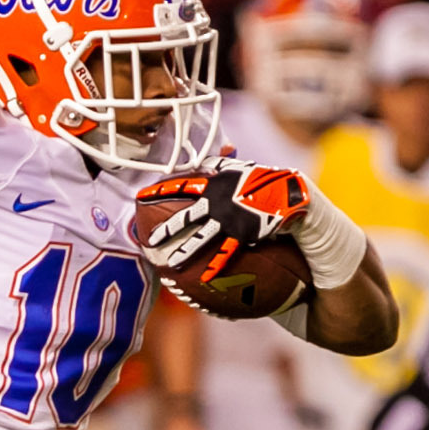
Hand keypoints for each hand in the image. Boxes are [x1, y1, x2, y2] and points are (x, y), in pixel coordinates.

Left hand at [136, 163, 309, 277]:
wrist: (285, 193)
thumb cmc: (262, 179)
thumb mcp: (240, 168)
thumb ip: (223, 163)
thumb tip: (218, 151)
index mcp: (212, 185)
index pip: (182, 186)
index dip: (161, 190)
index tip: (143, 196)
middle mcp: (215, 202)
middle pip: (185, 216)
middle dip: (166, 229)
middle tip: (150, 240)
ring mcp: (227, 219)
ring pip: (201, 237)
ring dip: (185, 251)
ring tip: (171, 264)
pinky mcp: (240, 233)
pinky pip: (225, 252)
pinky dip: (215, 265)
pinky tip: (205, 278)